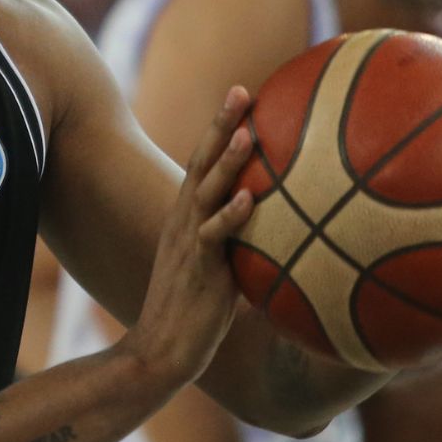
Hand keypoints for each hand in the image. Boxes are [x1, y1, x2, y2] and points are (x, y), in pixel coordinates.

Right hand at [121, 86, 254, 388]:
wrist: (160, 351)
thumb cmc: (194, 317)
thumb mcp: (218, 272)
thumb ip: (241, 248)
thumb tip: (282, 242)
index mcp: (187, 220)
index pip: (202, 164)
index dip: (219, 128)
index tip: (241, 97)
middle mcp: (184, 223)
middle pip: (201, 163)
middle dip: (221, 125)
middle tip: (241, 90)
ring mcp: (189, 244)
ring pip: (207, 192)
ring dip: (227, 161)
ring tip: (246, 131)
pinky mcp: (199, 270)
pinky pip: (215, 237)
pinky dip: (231, 216)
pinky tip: (251, 198)